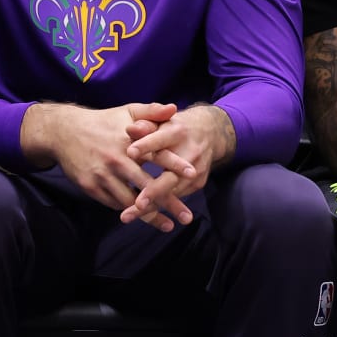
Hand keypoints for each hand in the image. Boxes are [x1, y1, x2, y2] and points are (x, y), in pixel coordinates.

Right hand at [22, 102, 176, 214]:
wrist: (63, 132)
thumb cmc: (103, 121)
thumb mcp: (128, 111)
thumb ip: (152, 111)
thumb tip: (175, 108)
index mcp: (130, 142)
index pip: (156, 153)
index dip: (174, 163)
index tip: (192, 173)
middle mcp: (116, 160)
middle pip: (146, 185)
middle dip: (168, 203)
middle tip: (187, 217)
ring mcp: (102, 175)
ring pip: (129, 201)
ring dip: (149, 215)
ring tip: (168, 225)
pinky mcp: (90, 187)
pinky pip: (113, 203)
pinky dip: (128, 210)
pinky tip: (143, 217)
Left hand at [122, 105, 236, 231]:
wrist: (208, 133)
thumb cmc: (174, 127)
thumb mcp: (161, 120)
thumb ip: (145, 122)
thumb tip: (130, 130)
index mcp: (178, 132)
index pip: (161, 140)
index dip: (146, 145)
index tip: (130, 152)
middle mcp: (190, 154)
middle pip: (171, 176)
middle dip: (154, 191)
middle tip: (136, 204)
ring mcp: (195, 171)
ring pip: (172, 193)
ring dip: (151, 207)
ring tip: (128, 216)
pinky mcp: (197, 183)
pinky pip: (175, 198)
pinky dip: (157, 207)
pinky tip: (139, 216)